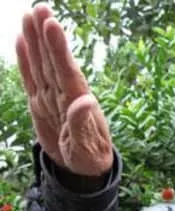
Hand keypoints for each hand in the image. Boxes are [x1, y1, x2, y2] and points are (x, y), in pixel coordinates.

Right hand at [16, 3, 112, 175]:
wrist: (81, 166)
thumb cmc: (89, 157)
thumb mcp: (86, 146)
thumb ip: (83, 124)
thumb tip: (86, 100)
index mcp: (76, 103)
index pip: (66, 71)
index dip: (59, 48)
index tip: (53, 24)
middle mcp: (63, 95)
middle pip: (52, 62)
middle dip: (46, 36)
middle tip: (40, 8)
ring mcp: (50, 97)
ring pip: (41, 65)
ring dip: (36, 41)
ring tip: (31, 15)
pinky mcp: (40, 103)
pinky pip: (31, 78)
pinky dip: (26, 60)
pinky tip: (22, 41)